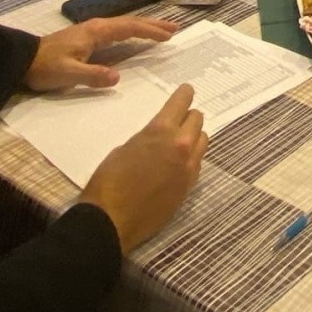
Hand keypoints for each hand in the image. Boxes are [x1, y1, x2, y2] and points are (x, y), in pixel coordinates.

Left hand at [25, 17, 175, 91]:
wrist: (22, 61)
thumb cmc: (45, 67)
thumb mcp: (68, 74)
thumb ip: (93, 75)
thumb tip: (118, 77)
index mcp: (95, 32)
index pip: (129, 28)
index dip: (150, 31)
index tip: (169, 35)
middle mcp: (96, 27)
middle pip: (130, 23)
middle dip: (152, 25)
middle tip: (174, 29)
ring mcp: (91, 32)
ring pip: (123, 26)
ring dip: (143, 27)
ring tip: (161, 31)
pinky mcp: (87, 39)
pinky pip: (116, 32)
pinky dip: (131, 33)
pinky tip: (135, 39)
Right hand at [78, 84, 207, 251]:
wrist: (111, 221)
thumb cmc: (108, 181)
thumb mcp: (124, 149)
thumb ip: (148, 138)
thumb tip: (158, 140)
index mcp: (161, 131)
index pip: (182, 102)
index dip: (184, 94)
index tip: (186, 90)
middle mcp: (181, 146)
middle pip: (197, 119)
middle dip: (188, 116)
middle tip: (179, 119)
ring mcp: (188, 168)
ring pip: (203, 140)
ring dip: (194, 136)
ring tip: (180, 141)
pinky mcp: (189, 187)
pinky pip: (198, 163)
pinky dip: (192, 157)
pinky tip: (178, 162)